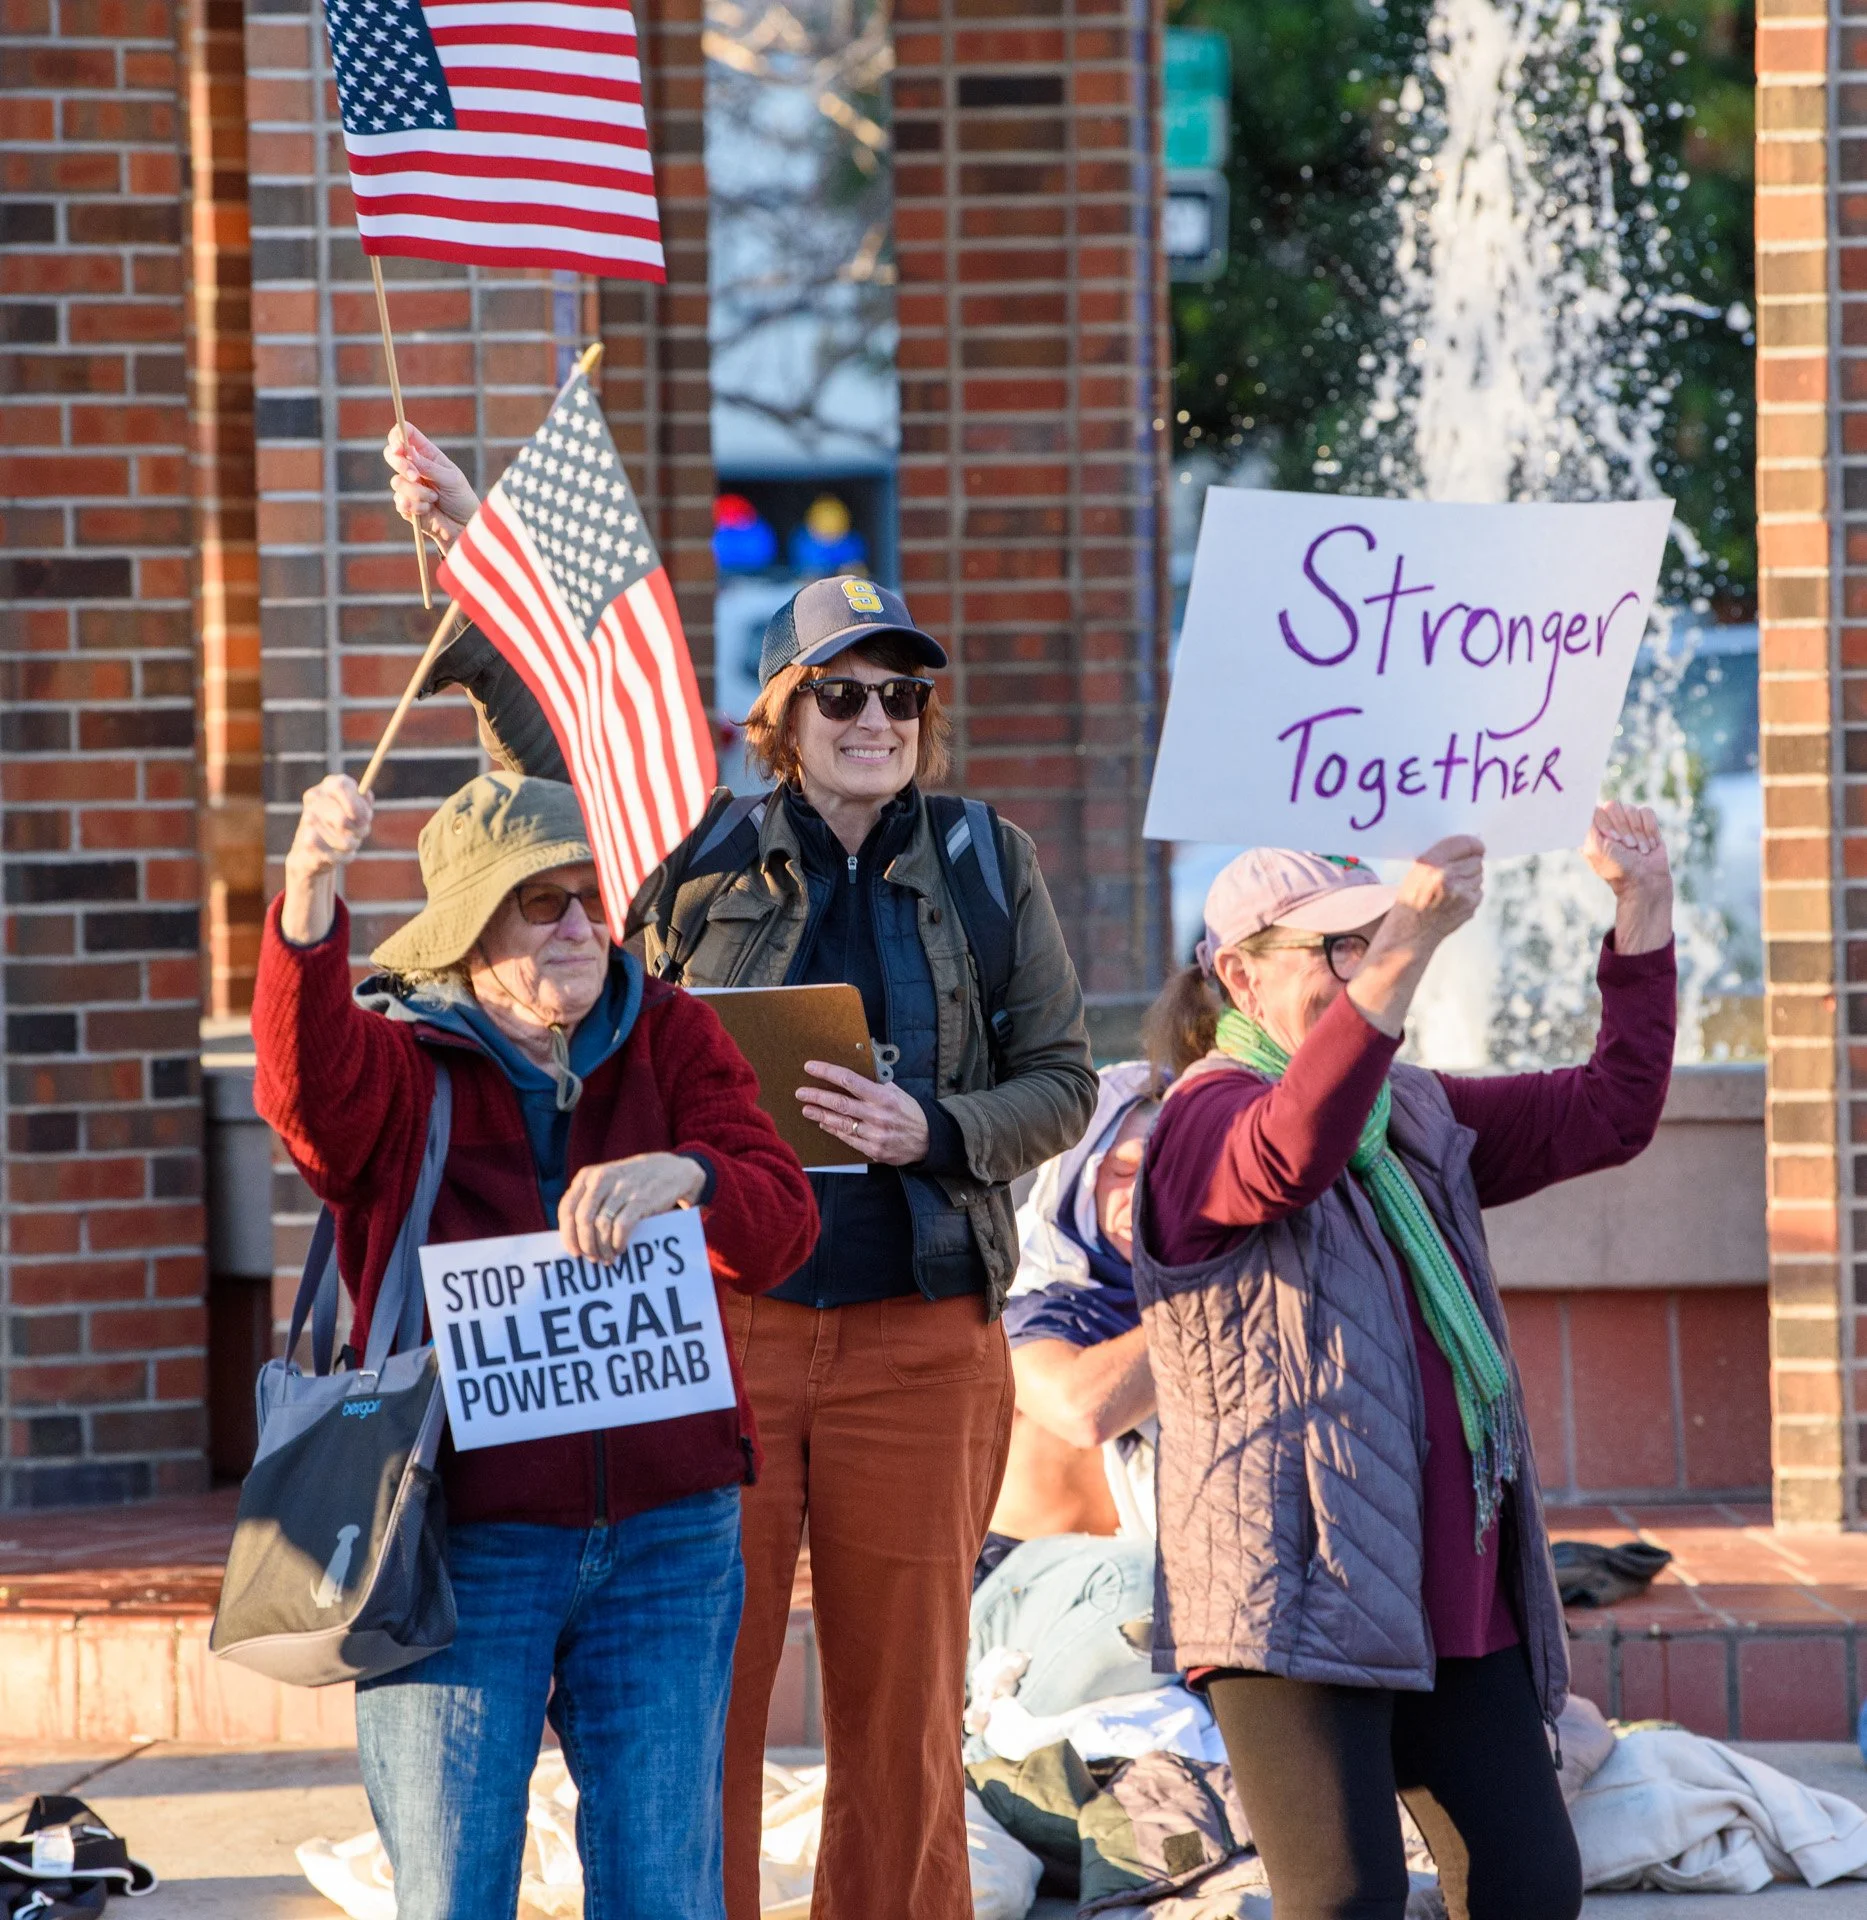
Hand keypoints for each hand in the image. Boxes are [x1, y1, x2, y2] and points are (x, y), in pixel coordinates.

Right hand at [280, 774, 373, 945]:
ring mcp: (302, 830)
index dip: (356, 800)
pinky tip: (336, 862)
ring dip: (350, 846)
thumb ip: (362, 806)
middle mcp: (309, 807)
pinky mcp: (300, 856)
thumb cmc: (337, 840)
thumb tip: (369, 795)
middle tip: (361, 834)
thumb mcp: (353, 821)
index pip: (339, 783)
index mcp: (323, 793)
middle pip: (342, 812)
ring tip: (348, 850)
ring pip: (339, 836)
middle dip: (358, 828)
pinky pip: (329, 856)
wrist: (310, 871)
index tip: (366, 816)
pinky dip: (339, 860)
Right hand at [385, 422, 479, 552]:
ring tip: (434, 499)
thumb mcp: (450, 479)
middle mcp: (414, 467)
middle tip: (416, 476)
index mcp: (427, 454)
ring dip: (417, 492)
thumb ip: (429, 466)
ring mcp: (408, 486)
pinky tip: (429, 510)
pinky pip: (400, 502)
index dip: (398, 436)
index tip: (400, 447)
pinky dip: (416, 507)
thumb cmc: (461, 499)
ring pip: (397, 482)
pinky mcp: (405, 505)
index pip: (406, 435)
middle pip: (391, 454)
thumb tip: (408, 452)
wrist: (464, 527)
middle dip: (401, 465)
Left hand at [559, 1152, 706, 1262]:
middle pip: (582, 1219)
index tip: (573, 1251)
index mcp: (587, 1176)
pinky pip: (621, 1227)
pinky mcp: (640, 1199)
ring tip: (607, 1258)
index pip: (567, 1208)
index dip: (567, 1234)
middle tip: (591, 1258)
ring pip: (601, 1226)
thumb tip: (573, 1238)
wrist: (670, 1170)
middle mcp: (602, 1179)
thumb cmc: (632, 1183)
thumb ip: (588, 1200)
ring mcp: (622, 1188)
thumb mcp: (606, 1181)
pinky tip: (619, 1248)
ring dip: (602, 1247)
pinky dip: (617, 1242)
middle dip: (585, 1244)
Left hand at [796, 1061, 930, 1165]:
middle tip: (801, 1092)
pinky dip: (834, 1130)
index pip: (850, 1080)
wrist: (927, 1140)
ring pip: (841, 1123)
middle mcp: (878, 1115)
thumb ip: (876, 1083)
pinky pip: (848, 1139)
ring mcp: (875, 1135)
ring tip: (806, 1109)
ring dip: (820, 1115)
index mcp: (883, 1096)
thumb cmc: (909, 1112)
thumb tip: (854, 1070)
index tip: (811, 1067)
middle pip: (840, 1103)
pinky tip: (824, 1123)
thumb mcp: (897, 1092)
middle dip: (817, 1096)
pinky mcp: (873, 1150)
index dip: (827, 1073)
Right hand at [1347, 835, 1484, 1039]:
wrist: (1408, 936)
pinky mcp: (1470, 906)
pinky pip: (1478, 890)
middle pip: (1475, 859)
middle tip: (1454, 870)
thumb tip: (1474, 847)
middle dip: (1468, 861)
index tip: (1474, 845)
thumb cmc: (1409, 900)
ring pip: (1478, 874)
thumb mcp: (1416, 872)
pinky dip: (1470, 892)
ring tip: (1451, 887)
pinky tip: (1453, 900)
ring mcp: (1462, 894)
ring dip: (1469, 877)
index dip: (1471, 844)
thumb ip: (1442, 857)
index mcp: (1431, 865)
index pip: (1465, 843)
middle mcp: (1449, 877)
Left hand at [1582, 801, 1669, 893]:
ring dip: (1638, 833)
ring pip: (1631, 809)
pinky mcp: (1645, 823)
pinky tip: (1649, 845)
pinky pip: (1647, 812)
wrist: (1645, 880)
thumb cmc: (1617, 867)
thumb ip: (1586, 826)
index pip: (1594, 809)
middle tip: (1628, 846)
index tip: (1612, 840)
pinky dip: (1650, 830)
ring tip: (1639, 850)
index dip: (1606, 823)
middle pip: (1613, 806)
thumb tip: (1578, 808)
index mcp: (1592, 830)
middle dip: (1623, 828)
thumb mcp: (1595, 848)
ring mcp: (1627, 822)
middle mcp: (1608, 823)